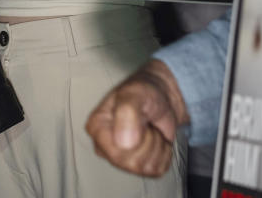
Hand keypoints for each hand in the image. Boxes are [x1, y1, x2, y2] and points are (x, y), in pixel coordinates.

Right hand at [85, 59, 186, 176]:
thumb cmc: (144, 92)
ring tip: (150, 130)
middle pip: (133, 164)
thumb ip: (127, 112)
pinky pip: (157, 170)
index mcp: (97, 128)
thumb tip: (124, 143)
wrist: (162, 97)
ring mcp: (121, 158)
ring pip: (146, 169)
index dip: (137, 139)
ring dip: (158, 147)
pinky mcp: (139, 165)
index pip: (118, 152)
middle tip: (146, 124)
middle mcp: (105, 146)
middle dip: (150, 143)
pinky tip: (156, 139)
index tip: (139, 119)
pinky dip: (164, 154)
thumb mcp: (134, 94)